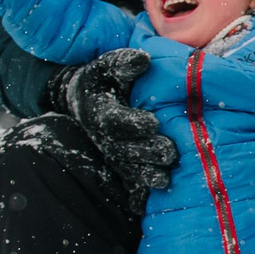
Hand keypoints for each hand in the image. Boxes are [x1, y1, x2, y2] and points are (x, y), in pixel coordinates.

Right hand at [46, 49, 178, 210]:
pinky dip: (142, 189)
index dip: (132, 123)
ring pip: (129, 169)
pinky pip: (131, 181)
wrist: (86, 100)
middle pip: (124, 150)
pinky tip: (160, 193)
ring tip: (165, 177)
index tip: (153, 123)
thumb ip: (121, 63)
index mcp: (101, 112)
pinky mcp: (123, 165)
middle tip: (168, 152)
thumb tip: (142, 60)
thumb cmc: (103, 80)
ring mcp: (114, 154)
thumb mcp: (106, 67)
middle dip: (146, 152)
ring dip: (146, 174)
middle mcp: (106, 137)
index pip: (114, 121)